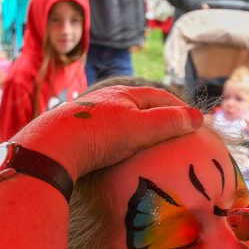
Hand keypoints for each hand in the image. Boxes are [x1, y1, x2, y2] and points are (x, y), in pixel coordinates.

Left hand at [11, 86, 203, 179]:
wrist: (50, 148)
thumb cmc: (98, 136)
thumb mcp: (139, 128)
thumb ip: (169, 122)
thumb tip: (198, 117)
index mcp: (122, 94)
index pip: (159, 95)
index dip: (179, 107)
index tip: (193, 121)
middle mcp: (104, 100)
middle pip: (138, 105)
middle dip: (157, 116)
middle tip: (174, 133)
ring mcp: (89, 117)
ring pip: (120, 120)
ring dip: (136, 129)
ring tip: (149, 145)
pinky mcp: (75, 134)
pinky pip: (104, 135)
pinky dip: (118, 141)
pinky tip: (118, 154)